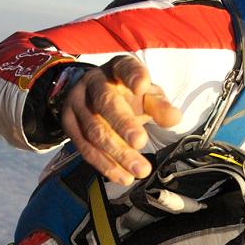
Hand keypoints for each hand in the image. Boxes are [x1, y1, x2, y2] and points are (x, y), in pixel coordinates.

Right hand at [60, 55, 181, 184]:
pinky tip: (123, 176)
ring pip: (95, 130)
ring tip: (141, 170)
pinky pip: (85, 148)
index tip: (143, 86)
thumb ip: (160, 106)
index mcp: (116, 69)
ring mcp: (77, 103)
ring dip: (118, 153)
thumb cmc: (127, 95)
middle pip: (105, 103)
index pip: (125, 68)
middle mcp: (93, 83)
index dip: (133, 76)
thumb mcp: (147, 96)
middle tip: (141, 142)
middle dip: (123, 124)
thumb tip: (175, 118)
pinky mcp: (69, 125)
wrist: (92, 98)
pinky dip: (105, 165)